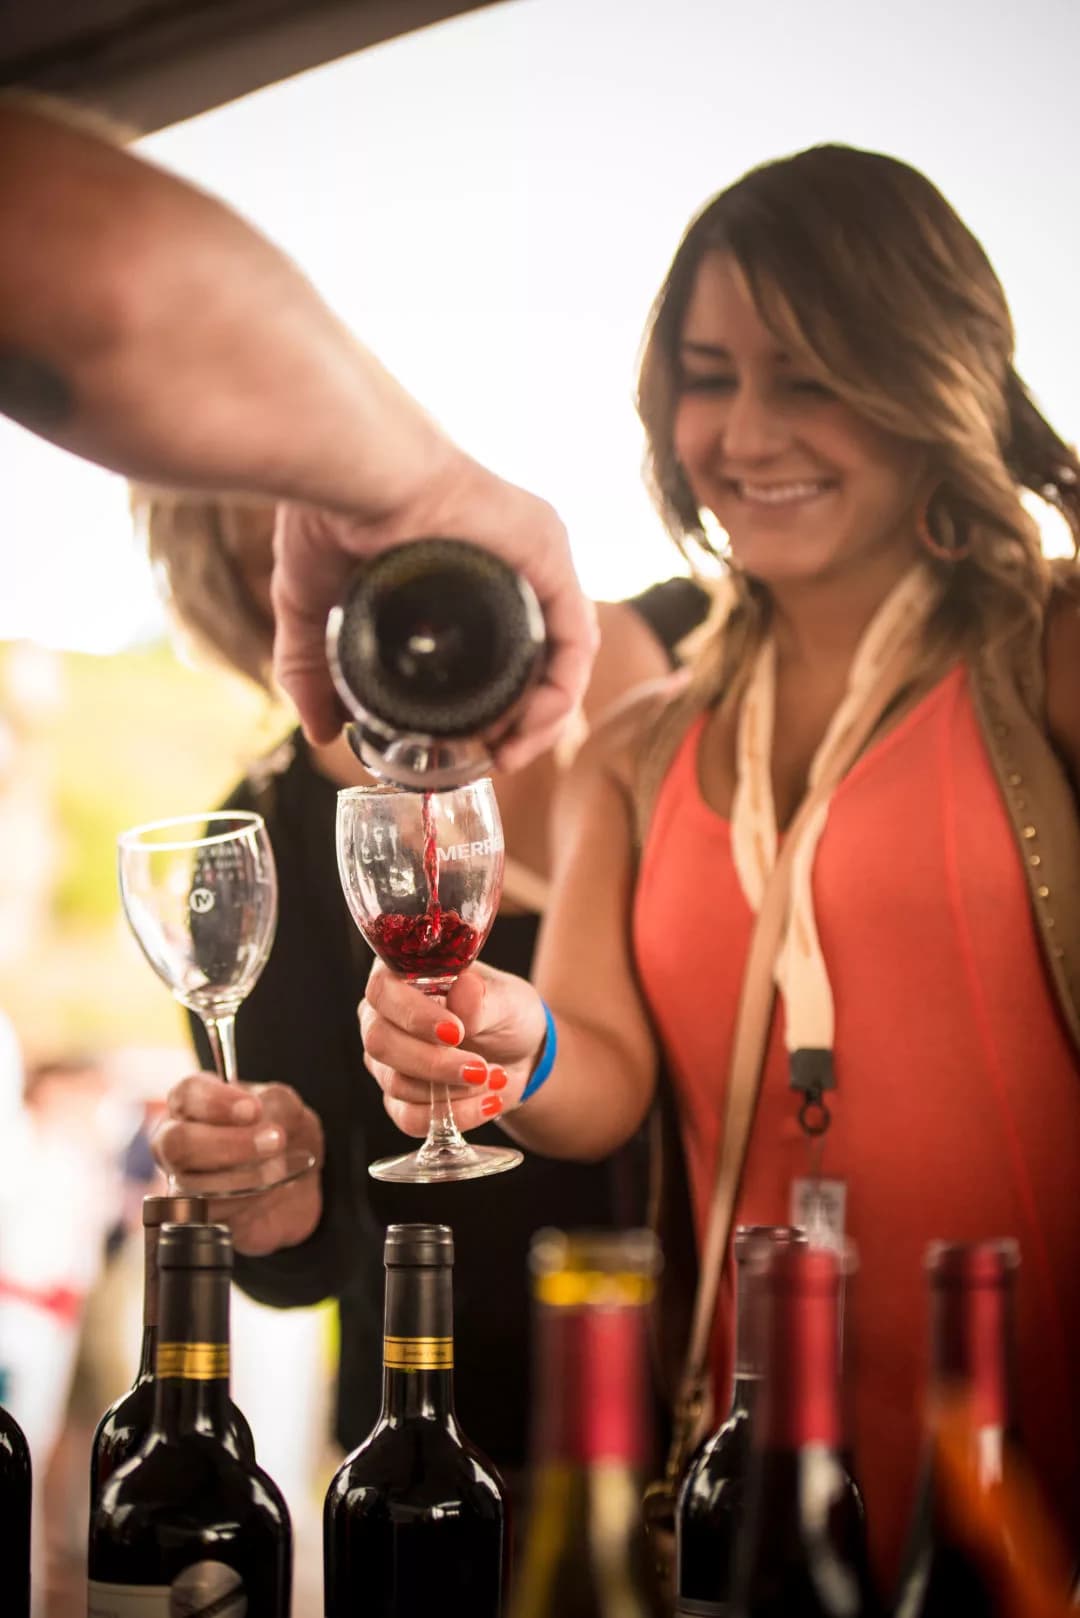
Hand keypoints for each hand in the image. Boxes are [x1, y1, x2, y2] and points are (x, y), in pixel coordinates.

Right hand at [153, 1075, 324, 1256]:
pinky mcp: (195, 1217)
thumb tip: (258, 1118)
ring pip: (193, 1184)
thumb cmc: (283, 1133)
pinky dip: (246, 1202)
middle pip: (177, 1142)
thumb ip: (273, 1103)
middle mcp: (176, 1140)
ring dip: (247, 1177)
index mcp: (193, 1102)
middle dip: (230, 1144)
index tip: (254, 1110)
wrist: (298, 1182)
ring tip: (279, 1169)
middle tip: (275, 1141)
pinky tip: (268, 1192)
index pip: (186, 1093)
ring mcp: (180, 1181)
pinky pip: (210, 1214)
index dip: (217, 1102)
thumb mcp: (288, 1107)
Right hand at [271, 450, 597, 770]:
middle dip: (522, 722)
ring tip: (508, 756)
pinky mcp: (548, 552)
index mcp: (471, 572)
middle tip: (488, 761)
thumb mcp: (316, 610)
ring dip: (545, 717)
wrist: (348, 468)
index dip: (494, 713)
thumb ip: (312, 670)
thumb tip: (319, 735)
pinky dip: (561, 690)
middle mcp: (513, 563)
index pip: (504, 655)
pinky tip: (532, 726)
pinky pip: (575, 637)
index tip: (467, 752)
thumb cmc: (330, 513)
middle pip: (538, 660)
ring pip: (563, 655)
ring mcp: (535, 555)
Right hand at [360, 960, 547, 1136]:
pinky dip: (455, 1115)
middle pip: (381, 1042)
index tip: (457, 1032)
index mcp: (401, 977)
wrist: (519, 1054)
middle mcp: (383, 1017)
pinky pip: (411, 1117)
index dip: (414, 1014)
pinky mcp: (400, 1099)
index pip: (383, 990)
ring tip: (495, 1078)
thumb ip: (484, 997)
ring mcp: (387, 1061)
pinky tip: (488, 1102)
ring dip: (452, 1089)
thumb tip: (463, 993)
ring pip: (396, 1083)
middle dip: (434, 1061)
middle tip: (479, 1067)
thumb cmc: (505, 1012)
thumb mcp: (507, 999)